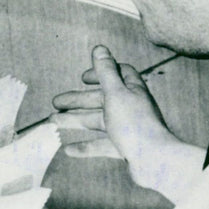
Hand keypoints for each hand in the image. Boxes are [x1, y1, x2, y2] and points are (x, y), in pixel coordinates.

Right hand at [52, 46, 205, 203]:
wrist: (154, 160)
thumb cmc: (135, 124)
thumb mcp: (115, 94)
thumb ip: (106, 72)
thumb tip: (99, 48)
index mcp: (131, 91)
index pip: (117, 74)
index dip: (100, 73)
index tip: (83, 78)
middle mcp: (130, 107)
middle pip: (100, 99)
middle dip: (77, 100)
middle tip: (56, 103)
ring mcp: (127, 128)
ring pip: (97, 121)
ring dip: (75, 120)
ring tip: (53, 122)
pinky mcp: (124, 147)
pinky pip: (102, 144)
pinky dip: (85, 146)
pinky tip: (69, 150)